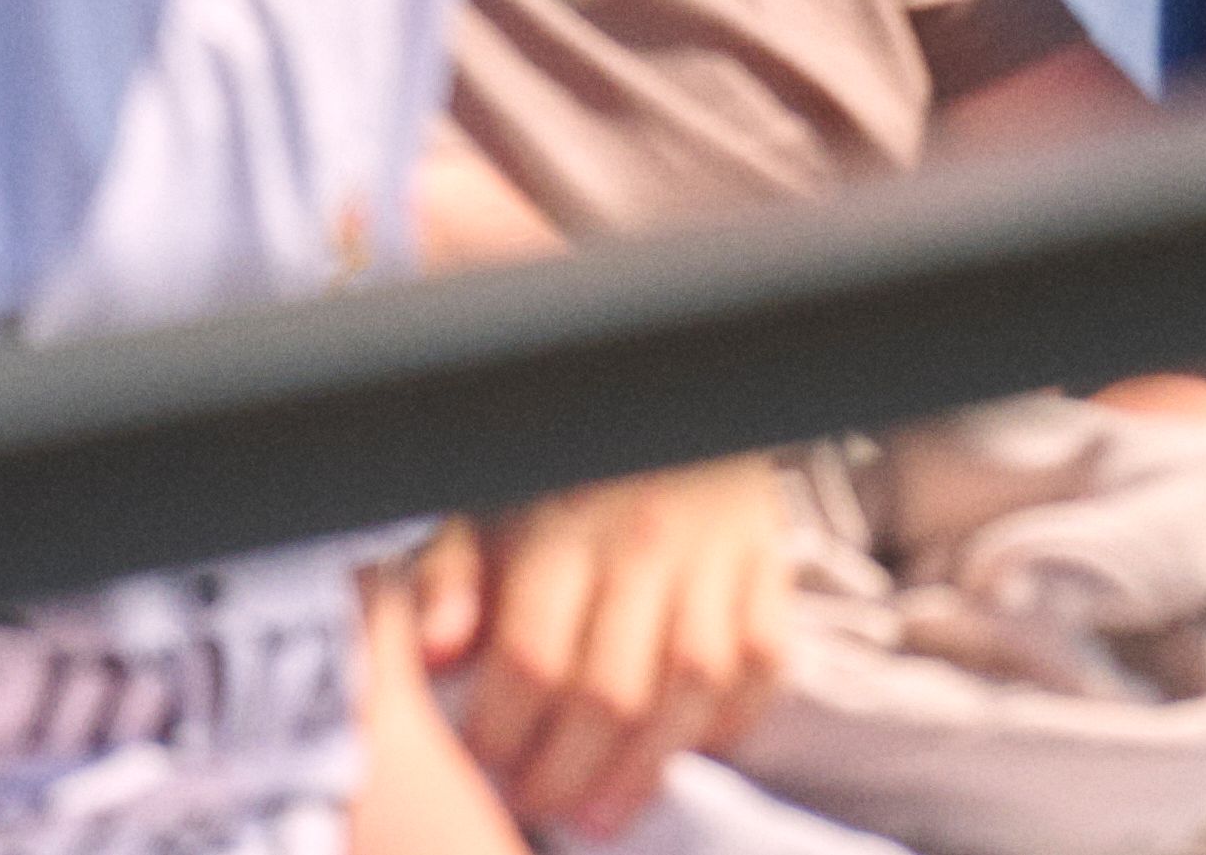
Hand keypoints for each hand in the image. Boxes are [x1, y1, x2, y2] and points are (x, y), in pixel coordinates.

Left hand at [416, 455, 801, 834]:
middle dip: (568, 773)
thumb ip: (451, 578)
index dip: (503, 731)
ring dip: (646, 768)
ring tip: (607, 813)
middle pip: (610, 691)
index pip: (531, 656)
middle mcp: (642, 543)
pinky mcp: (770, 565)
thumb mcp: (486, 505)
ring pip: (692, 687)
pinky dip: (734, 717)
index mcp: (560, 528)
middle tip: (542, 805)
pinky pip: (765, 661)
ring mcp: (715, 557)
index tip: (487, 764)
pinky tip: (689, 745)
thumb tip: (435, 655)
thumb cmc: (562, 472)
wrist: (669, 393)